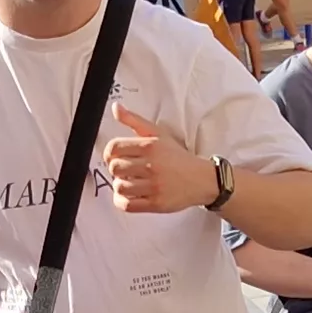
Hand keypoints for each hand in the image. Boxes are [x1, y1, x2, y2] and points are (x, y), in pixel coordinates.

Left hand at [101, 107, 218, 213]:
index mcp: (150, 146)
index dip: (109, 154)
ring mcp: (154, 185)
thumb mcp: (158, 134)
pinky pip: (128, 205)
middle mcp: (152, 165)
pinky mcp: (156, 203)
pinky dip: (122, 201)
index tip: (115, 157)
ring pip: (119, 187)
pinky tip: (129, 196)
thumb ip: (134, 121)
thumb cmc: (178, 157)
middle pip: (114, 168)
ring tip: (130, 182)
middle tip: (125, 171)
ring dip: (120, 186)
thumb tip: (116, 108)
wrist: (202, 179)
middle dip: (116, 170)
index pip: (114, 148)